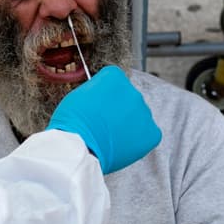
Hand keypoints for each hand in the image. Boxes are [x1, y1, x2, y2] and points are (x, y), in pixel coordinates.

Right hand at [47, 67, 161, 174]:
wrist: (79, 147)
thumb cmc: (71, 123)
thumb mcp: (79, 94)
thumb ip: (96, 91)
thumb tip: (101, 99)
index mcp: (114, 76)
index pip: (115, 82)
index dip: (105, 96)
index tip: (98, 107)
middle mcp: (133, 90)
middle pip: (128, 99)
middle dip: (119, 110)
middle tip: (104, 125)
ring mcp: (144, 112)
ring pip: (138, 117)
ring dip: (128, 125)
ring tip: (110, 138)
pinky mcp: (152, 133)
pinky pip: (148, 135)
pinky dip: (138, 141)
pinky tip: (122, 146)